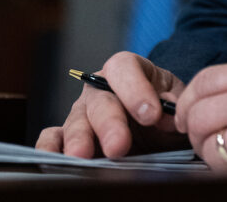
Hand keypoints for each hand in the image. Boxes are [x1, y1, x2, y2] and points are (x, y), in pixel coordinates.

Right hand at [35, 51, 187, 157]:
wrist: (156, 134)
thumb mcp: (176, 105)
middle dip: (109, 122)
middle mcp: (100, 89)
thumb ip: (175, 106)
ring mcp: (82, 113)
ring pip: (75, 120)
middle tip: (118, 146)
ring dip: (79, 139)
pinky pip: (52, 138)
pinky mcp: (68, 138)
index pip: (124, 67)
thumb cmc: (165, 115)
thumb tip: (168, 114)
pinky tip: (56, 159)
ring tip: (83, 156)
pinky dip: (50, 147)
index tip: (152, 115)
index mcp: (129, 71)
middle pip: (99, 98)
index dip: (136, 88)